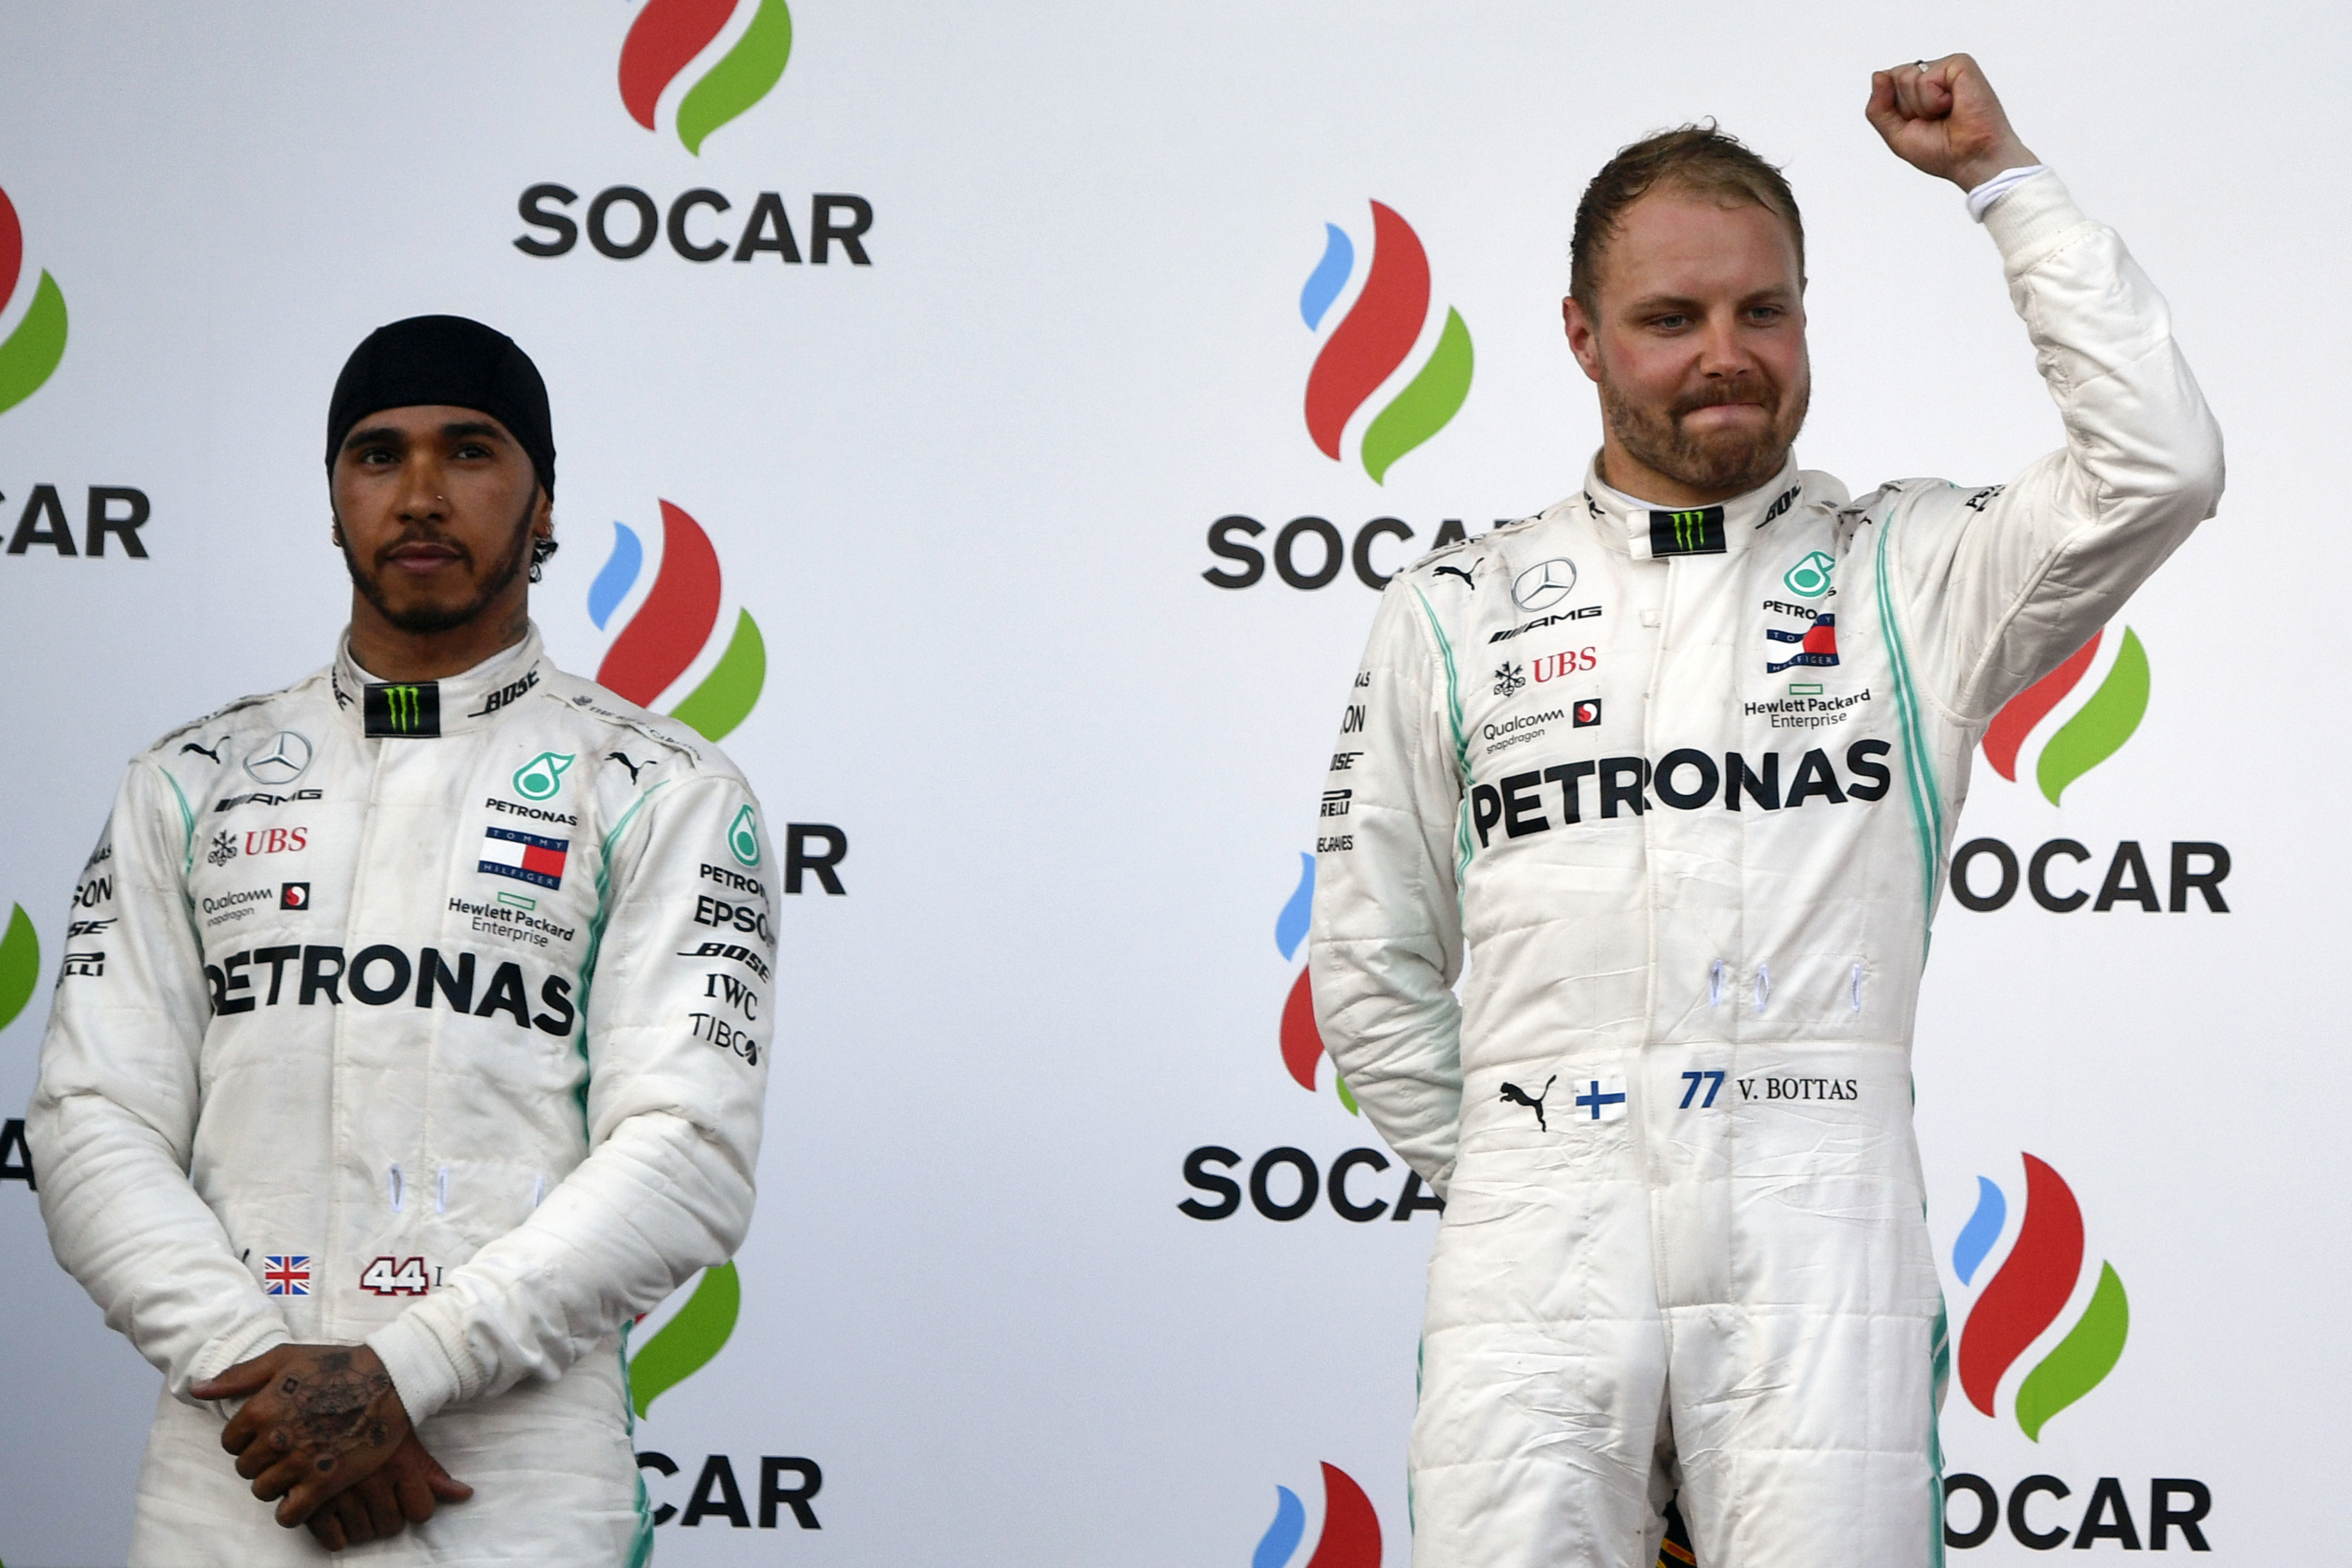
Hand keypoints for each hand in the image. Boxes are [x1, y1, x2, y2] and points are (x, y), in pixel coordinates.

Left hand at [191, 1343, 411, 1527]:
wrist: (390, 1379)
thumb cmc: (336, 1366)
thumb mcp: (285, 1358)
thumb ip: (238, 1376)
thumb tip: (197, 1389)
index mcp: (262, 1408)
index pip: (230, 1442)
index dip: (247, 1439)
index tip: (268, 1433)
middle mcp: (276, 1438)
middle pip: (246, 1469)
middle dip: (261, 1461)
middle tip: (287, 1450)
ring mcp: (300, 1462)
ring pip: (263, 1491)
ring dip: (276, 1483)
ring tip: (297, 1468)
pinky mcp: (326, 1481)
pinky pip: (289, 1514)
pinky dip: (291, 1510)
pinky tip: (304, 1494)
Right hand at [304, 1432, 472, 1551]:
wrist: (319, 1398)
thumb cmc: (369, 1416)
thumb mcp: (404, 1437)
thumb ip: (431, 1471)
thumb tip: (465, 1495)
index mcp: (398, 1464)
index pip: (421, 1512)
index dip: (415, 1504)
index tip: (403, 1493)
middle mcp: (370, 1481)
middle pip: (392, 1527)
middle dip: (388, 1515)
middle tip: (376, 1494)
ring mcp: (338, 1493)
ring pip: (363, 1534)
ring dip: (362, 1524)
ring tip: (355, 1500)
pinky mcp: (309, 1501)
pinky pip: (332, 1540)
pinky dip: (334, 1534)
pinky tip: (335, 1515)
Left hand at [1866, 54, 2037, 191]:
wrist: (1971, 158)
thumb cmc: (1942, 151)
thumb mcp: (1896, 135)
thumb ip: (1878, 108)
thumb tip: (1878, 75)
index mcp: (1917, 90)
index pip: (1885, 84)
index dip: (1895, 110)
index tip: (1918, 125)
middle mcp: (1931, 77)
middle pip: (1894, 78)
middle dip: (1906, 108)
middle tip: (1933, 121)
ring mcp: (1945, 69)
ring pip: (1907, 77)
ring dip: (1921, 106)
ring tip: (1944, 114)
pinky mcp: (1960, 64)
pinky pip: (1926, 77)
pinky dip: (1934, 100)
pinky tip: (1953, 105)